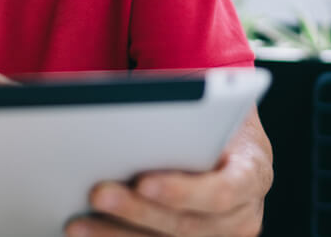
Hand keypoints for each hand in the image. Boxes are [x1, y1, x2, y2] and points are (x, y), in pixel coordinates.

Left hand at [65, 112, 272, 236]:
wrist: (228, 139)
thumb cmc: (213, 119)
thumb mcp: (213, 108)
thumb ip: (183, 118)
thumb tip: (127, 119)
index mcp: (253, 173)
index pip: (221, 191)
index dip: (181, 191)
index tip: (143, 182)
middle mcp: (242, 215)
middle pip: (186, 225)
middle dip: (136, 211)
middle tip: (96, 194)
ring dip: (116, 235)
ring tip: (77, 225)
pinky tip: (86, 233)